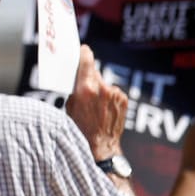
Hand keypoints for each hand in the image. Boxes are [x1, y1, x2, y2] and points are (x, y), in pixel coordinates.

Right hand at [64, 45, 127, 160]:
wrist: (101, 145)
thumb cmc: (81, 128)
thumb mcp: (70, 106)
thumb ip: (75, 89)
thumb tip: (78, 78)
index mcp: (85, 88)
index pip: (86, 60)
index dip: (84, 53)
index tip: (82, 49)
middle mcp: (102, 88)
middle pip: (94, 72)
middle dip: (89, 77)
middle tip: (85, 86)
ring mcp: (115, 93)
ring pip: (104, 84)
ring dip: (99, 90)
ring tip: (96, 106)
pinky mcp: (123, 99)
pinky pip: (113, 92)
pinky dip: (108, 97)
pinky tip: (104, 109)